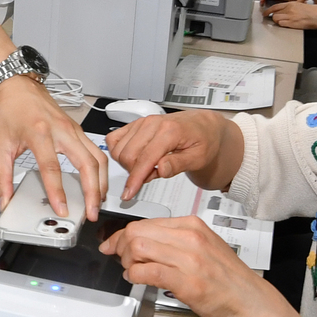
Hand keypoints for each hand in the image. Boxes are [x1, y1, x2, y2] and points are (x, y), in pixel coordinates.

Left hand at [0, 76, 106, 218]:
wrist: (18, 88)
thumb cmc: (10, 112)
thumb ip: (2, 177)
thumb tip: (5, 200)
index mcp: (39, 133)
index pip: (52, 168)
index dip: (57, 192)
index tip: (62, 208)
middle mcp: (61, 130)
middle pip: (87, 163)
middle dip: (92, 192)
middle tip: (91, 212)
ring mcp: (73, 129)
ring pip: (98, 158)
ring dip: (101, 182)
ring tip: (97, 202)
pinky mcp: (78, 130)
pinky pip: (97, 151)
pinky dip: (101, 170)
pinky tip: (97, 183)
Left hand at [99, 216, 286, 316]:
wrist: (252, 302)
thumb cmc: (228, 278)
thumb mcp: (203, 246)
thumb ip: (174, 241)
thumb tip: (142, 241)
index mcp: (192, 225)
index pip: (145, 222)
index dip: (123, 234)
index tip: (114, 243)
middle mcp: (190, 237)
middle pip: (136, 232)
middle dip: (119, 246)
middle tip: (118, 258)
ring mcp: (188, 259)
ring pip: (138, 248)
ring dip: (125, 261)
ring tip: (129, 270)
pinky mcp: (186, 282)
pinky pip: (146, 271)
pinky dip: (133, 275)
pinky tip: (135, 279)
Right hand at [105, 110, 233, 201]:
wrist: (203, 126)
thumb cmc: (203, 140)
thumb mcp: (198, 157)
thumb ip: (178, 164)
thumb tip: (161, 170)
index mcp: (169, 131)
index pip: (145, 159)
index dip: (135, 180)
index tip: (129, 193)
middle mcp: (152, 124)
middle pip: (128, 155)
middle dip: (135, 172)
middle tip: (152, 175)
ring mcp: (142, 123)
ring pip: (118, 149)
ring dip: (128, 164)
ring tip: (148, 166)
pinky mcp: (135, 124)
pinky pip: (114, 139)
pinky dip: (119, 152)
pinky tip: (135, 158)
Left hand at [263, 1, 316, 32]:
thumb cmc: (313, 11)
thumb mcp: (301, 5)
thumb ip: (293, 7)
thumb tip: (286, 10)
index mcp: (292, 4)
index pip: (276, 6)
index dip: (269, 10)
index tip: (265, 12)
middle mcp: (289, 10)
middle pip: (274, 13)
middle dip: (272, 16)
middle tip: (272, 18)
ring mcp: (290, 17)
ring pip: (276, 19)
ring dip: (276, 21)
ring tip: (279, 21)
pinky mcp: (293, 24)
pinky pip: (282, 24)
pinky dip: (281, 25)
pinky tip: (284, 24)